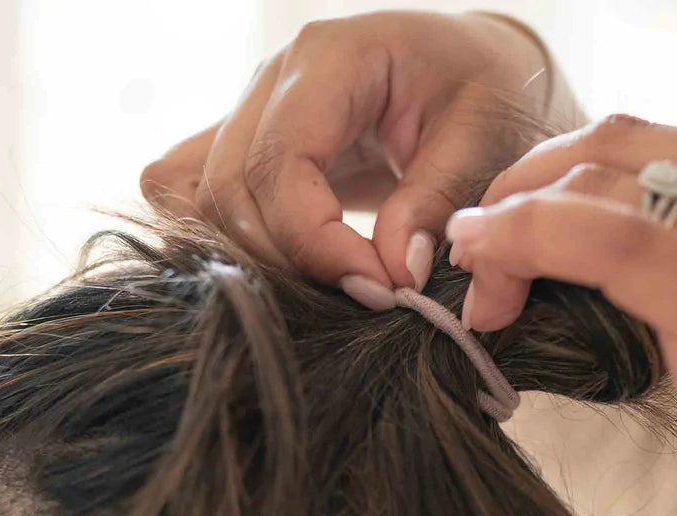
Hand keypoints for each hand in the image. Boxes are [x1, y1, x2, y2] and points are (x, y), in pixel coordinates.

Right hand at [140, 10, 560, 305]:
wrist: (468, 75)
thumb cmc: (483, 93)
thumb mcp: (484, 139)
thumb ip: (435, 201)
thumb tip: (392, 273)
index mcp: (331, 59)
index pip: (281, 162)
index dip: (316, 240)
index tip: (378, 288)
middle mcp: (272, 81)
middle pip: (229, 190)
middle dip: (292, 261)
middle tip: (369, 294)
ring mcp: (250, 112)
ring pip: (201, 200)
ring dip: (258, 261)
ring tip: (332, 284)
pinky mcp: (246, 148)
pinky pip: (192, 194)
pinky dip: (224, 242)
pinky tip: (280, 270)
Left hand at [446, 114, 676, 515]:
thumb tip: (595, 285)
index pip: (649, 145)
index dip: (555, 174)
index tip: (505, 225)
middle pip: (614, 146)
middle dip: (522, 187)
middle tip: (477, 249)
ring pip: (600, 182)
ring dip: (512, 219)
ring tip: (473, 270)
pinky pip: (610, 241)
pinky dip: (530, 239)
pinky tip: (487, 263)